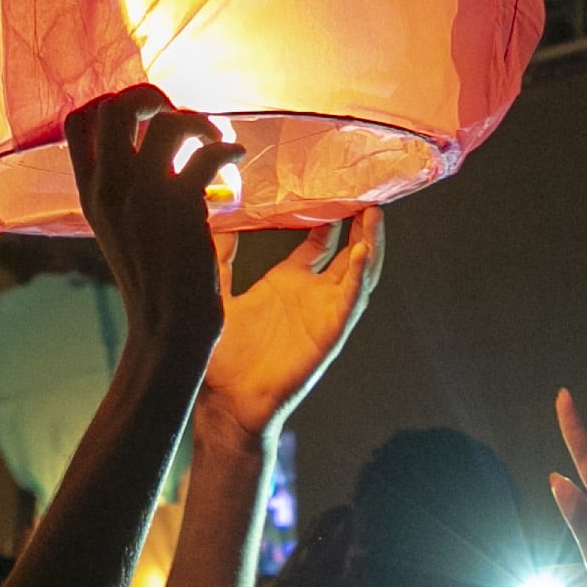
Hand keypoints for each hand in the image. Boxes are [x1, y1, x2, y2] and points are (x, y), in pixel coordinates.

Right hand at [64, 90, 234, 360]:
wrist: (167, 332)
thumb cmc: (152, 283)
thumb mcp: (117, 231)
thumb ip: (121, 190)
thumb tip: (149, 146)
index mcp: (90, 194)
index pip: (77, 121)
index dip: (112, 102)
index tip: (146, 118)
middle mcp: (109, 190)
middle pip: (114, 106)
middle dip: (151, 96)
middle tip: (178, 117)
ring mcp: (143, 198)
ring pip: (166, 121)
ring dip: (200, 120)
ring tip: (215, 140)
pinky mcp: (181, 209)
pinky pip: (206, 152)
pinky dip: (226, 147)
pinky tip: (235, 161)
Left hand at [200, 208, 383, 439]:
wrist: (226, 402)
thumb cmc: (221, 356)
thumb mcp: (217, 292)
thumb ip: (219, 256)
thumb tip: (211, 214)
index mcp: (287, 282)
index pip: (318, 241)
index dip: (329, 215)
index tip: (334, 184)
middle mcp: (311, 294)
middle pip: (348, 250)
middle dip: (360, 222)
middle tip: (368, 189)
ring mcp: (324, 313)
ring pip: (359, 271)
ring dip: (370, 243)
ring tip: (375, 213)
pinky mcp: (330, 333)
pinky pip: (351, 301)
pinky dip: (360, 276)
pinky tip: (363, 252)